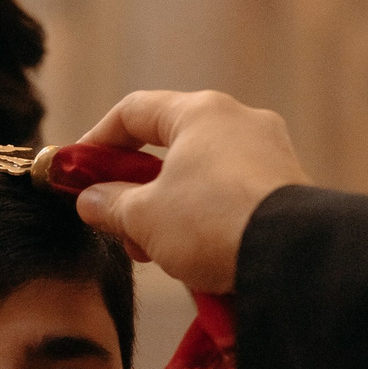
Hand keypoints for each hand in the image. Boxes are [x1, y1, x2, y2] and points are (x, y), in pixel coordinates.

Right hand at [73, 91, 308, 293]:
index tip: (78, 172)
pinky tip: (194, 255)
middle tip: (116, 226)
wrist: (289, 257)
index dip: (97, 141)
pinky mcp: (288, 186)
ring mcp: (269, 152)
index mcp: (201, 112)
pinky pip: (231, 194)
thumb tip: (90, 200)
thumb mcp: (144, 217)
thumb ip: (109, 204)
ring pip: (201, 174)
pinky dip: (204, 217)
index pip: (133, 111)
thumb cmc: (210, 223)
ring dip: (167, 209)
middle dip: (135, 189)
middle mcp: (239, 120)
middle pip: (169, 147)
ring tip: (155, 251)